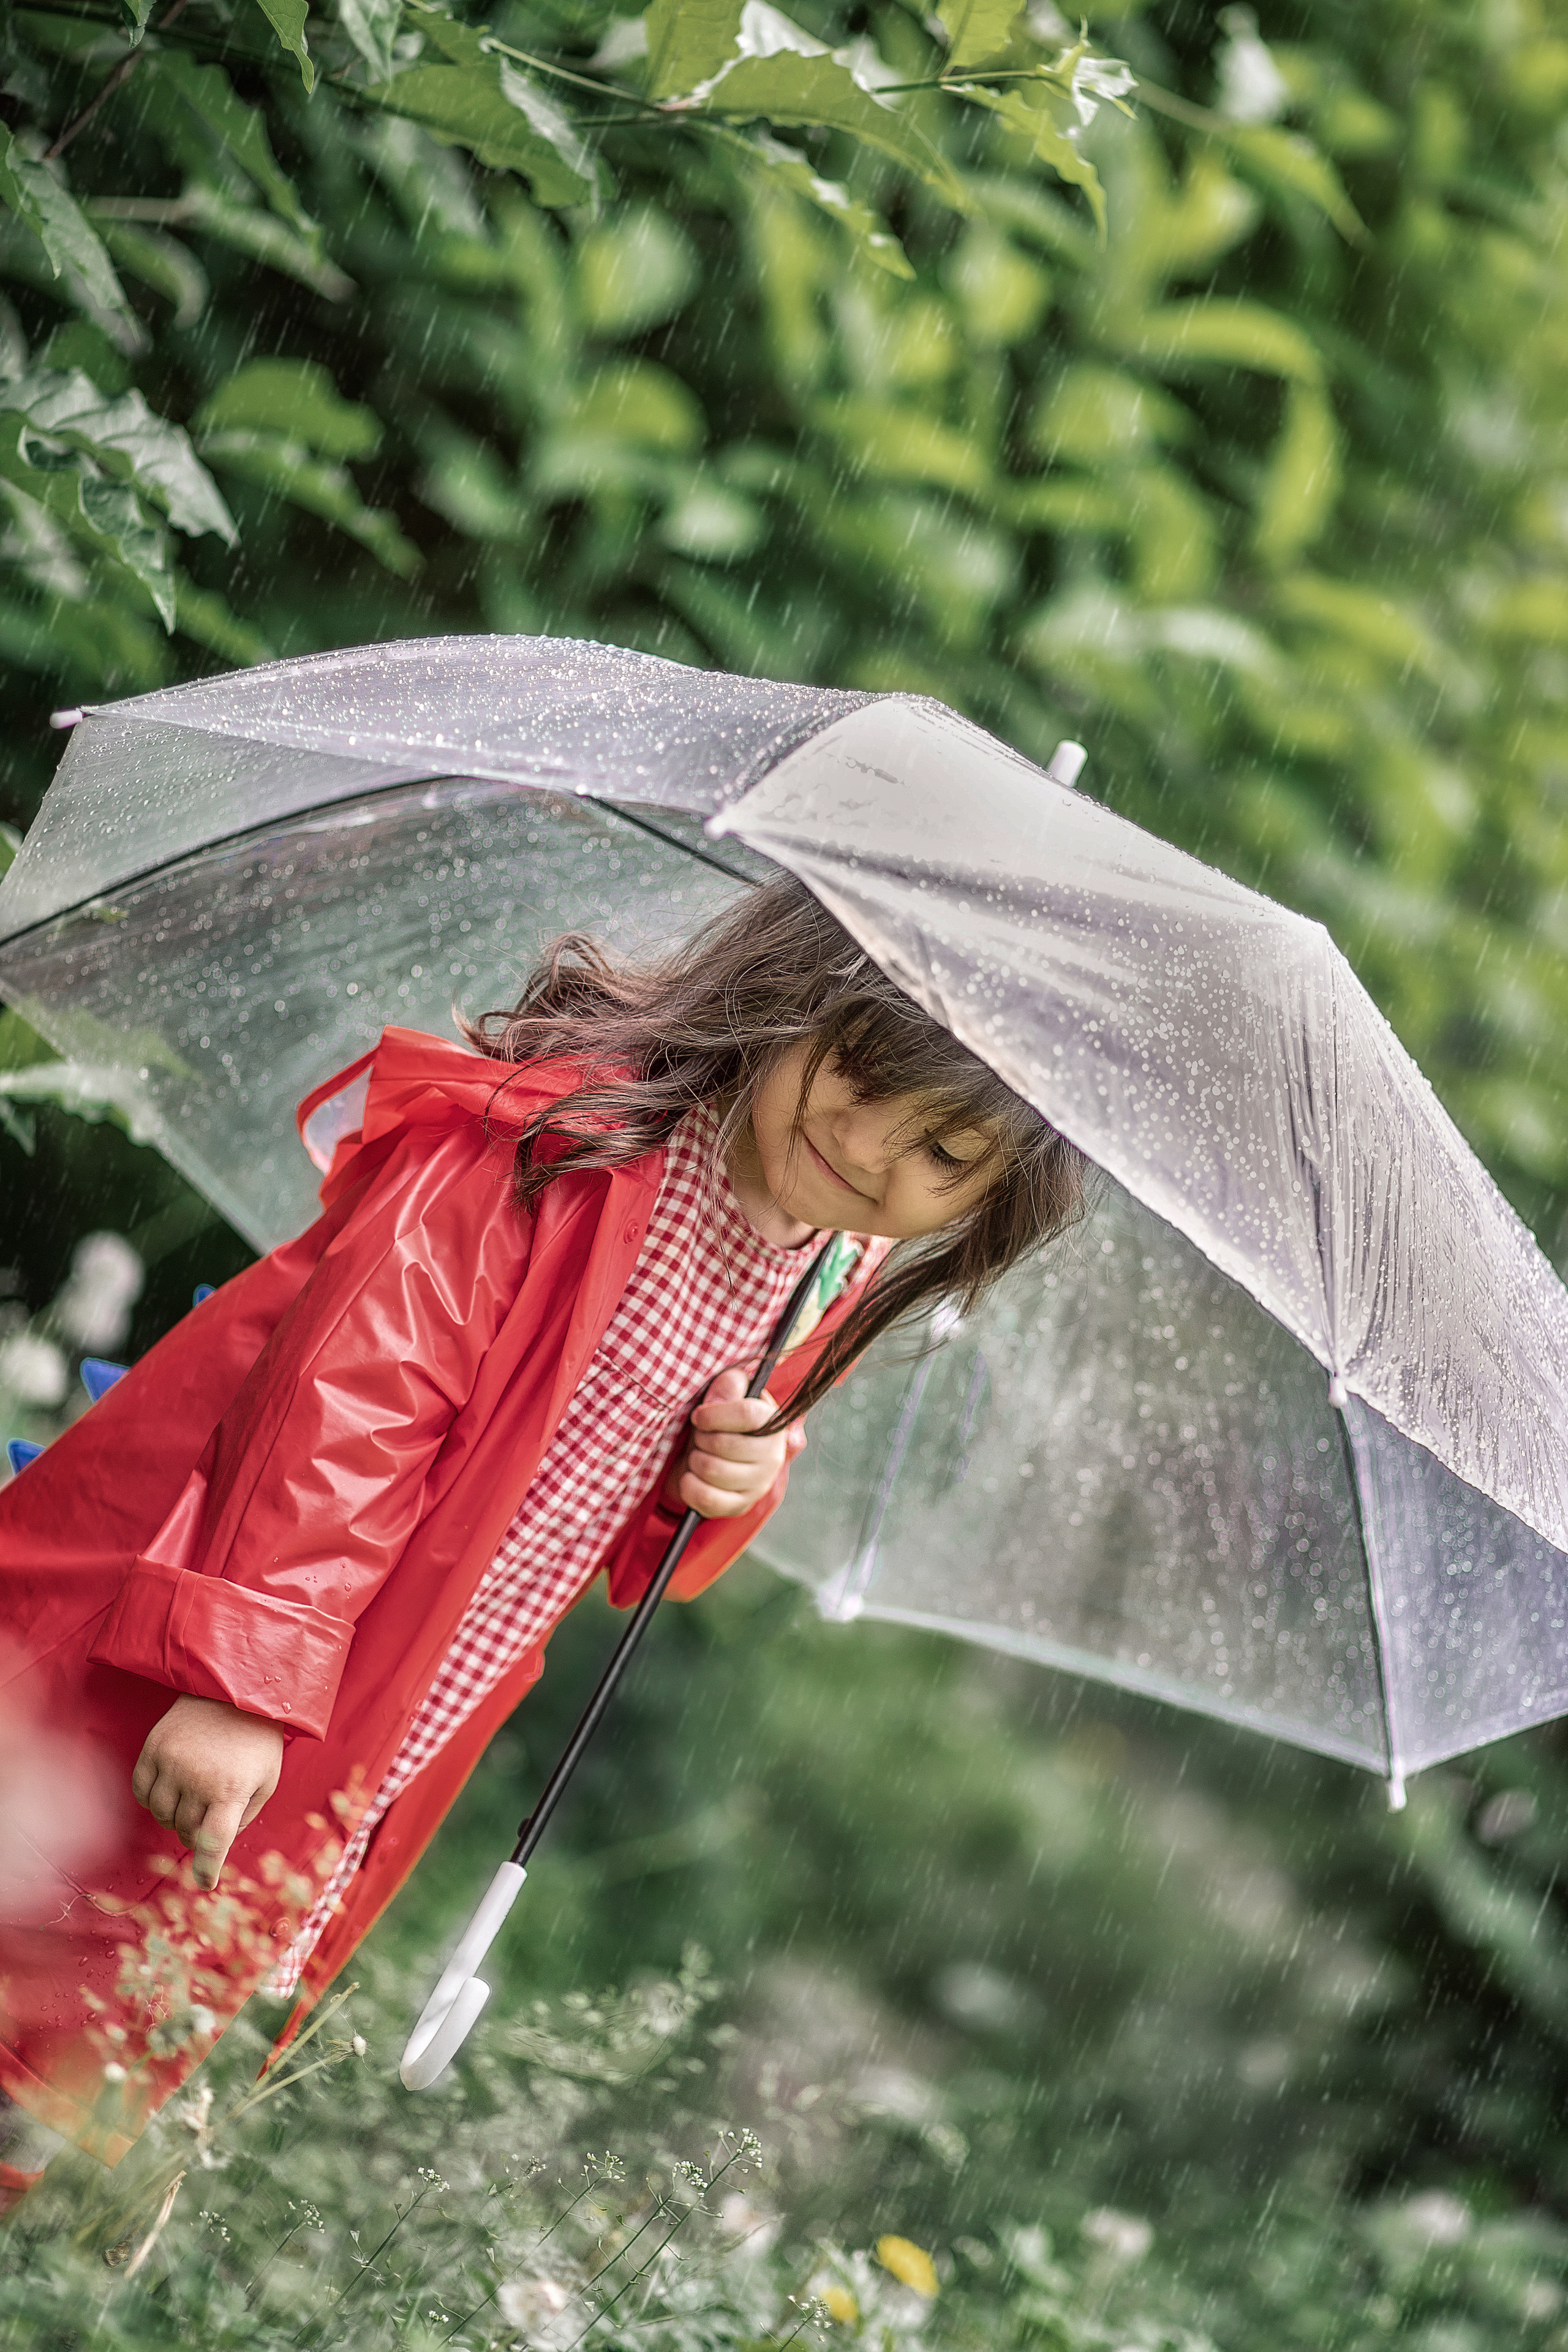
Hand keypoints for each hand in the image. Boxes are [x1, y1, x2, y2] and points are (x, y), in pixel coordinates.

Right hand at [131, 1695, 283, 1890]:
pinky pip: (141, 1792)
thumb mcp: (266, 1780)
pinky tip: (170, 1788)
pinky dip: (152, 1799)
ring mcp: (171, 1763)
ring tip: (193, 1797)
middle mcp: (197, 1779)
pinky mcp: (152, 1749)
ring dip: (175, 1816)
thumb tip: (217, 1846)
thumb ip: (244, 1816)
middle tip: (209, 1813)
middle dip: (197, 1832)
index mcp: (230, 1789)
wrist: (234, 1690)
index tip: (205, 1883)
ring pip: (160, 1815)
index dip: (207, 1868)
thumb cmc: (257, 1740)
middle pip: (186, 1831)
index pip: (213, 1842)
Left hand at [668, 1367, 801, 1519]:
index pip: (748, 1414)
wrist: (715, 1455)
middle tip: (700, 1436)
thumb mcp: (726, 1394)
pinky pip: (705, 1498)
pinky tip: (692, 1476)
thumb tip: (721, 1396)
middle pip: (723, 1444)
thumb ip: (729, 1384)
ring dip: (694, 1459)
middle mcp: (773, 1456)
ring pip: (711, 1470)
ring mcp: (758, 1484)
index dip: (715, 1414)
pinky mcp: (739, 1505)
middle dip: (701, 1437)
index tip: (699, 1416)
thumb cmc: (722, 1420)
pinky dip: (688, 1485)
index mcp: (772, 1423)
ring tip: (699, 1454)